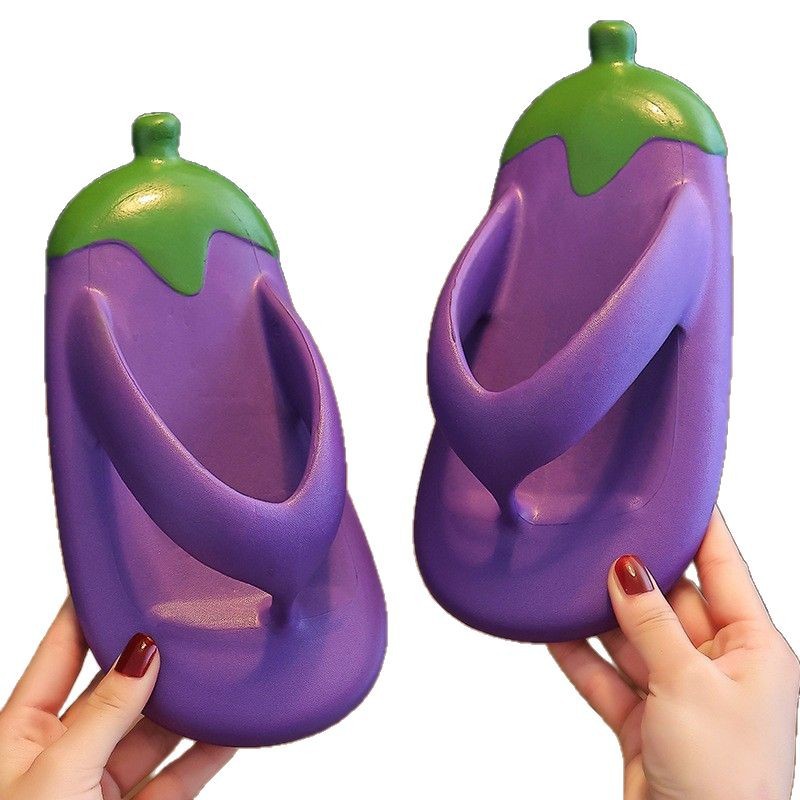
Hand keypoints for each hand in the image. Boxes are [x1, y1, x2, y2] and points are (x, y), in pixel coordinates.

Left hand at [0, 599, 233, 798]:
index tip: (121, 574)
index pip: (60, 654)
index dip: (87, 613)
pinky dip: (209, 750)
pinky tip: (230, 725)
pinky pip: (180, 774)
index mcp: (21, 735)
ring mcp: (102, 785)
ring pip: (154, 730)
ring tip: (221, 665)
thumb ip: (107, 711)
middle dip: (153, 658)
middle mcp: (64, 754)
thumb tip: (144, 651)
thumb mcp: (58, 773)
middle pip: (117, 689)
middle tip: (190, 618)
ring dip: (188, 703)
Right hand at [549, 508, 799, 799]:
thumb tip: (627, 570)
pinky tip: (552, 630)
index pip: (724, 567)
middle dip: (634, 573)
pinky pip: (607, 674)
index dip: (700, 526)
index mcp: (753, 648)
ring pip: (633, 635)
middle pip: (669, 599)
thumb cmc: (726, 780)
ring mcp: (679, 691)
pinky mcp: (646, 719)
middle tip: (598, 536)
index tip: (675, 489)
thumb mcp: (689, 684)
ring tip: (567, 578)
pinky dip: (580, 656)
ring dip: (600, 614)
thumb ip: (652, 622)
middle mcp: (717, 665)